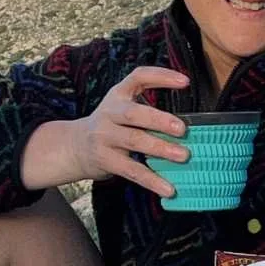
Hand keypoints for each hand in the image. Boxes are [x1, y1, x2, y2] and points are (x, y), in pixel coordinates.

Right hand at [24, 66, 188, 197]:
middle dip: (159, 120)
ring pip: (134, 141)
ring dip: (160, 148)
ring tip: (183, 155)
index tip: (184, 81)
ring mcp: (105, 137)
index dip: (161, 77)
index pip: (138, 77)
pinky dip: (152, 180)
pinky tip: (168, 188)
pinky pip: (131, 170)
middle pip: (134, 114)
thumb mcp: (122, 107)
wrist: (74, 147)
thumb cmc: (110, 126)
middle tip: (182, 129)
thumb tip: (190, 124)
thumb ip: (147, 108)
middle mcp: (110, 113)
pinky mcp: (106, 160)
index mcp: (118, 95)